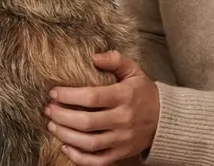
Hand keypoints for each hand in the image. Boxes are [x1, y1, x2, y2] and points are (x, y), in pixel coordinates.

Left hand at [45, 51, 160, 164]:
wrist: (165, 119)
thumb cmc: (143, 92)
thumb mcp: (134, 71)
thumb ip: (115, 60)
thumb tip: (93, 57)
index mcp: (125, 96)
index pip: (93, 97)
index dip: (70, 95)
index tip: (53, 92)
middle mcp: (123, 119)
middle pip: (87, 122)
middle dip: (62, 116)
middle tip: (48, 109)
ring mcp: (122, 139)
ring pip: (89, 143)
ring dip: (66, 135)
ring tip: (52, 125)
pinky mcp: (121, 153)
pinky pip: (97, 161)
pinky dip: (79, 158)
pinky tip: (65, 147)